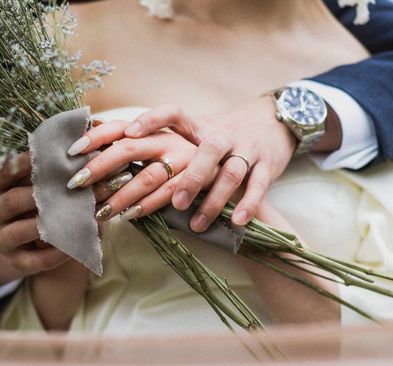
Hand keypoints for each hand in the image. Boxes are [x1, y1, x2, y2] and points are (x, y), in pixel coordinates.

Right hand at [0, 152, 70, 295]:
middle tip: (74, 184)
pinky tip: (77, 244)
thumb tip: (75, 145)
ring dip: (50, 223)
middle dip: (43, 192)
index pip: (2, 171)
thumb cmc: (30, 204)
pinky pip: (38, 259)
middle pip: (12, 201)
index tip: (50, 153)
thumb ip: (42, 169)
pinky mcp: (16, 263)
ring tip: (78, 214)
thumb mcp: (28, 184)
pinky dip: (58, 252)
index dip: (24, 162)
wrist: (22, 245)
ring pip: (21, 231)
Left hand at [66, 120, 204, 221]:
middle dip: (101, 166)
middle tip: (77, 184)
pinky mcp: (202, 176)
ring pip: (148, 176)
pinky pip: (172, 192)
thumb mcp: (164, 144)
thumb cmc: (190, 151)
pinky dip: (150, 205)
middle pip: (128, 148)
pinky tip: (132, 214)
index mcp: (155, 129)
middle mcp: (167, 139)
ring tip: (101, 211)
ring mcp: (185, 157)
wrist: (241, 141)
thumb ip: (135, 147)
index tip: (72, 150)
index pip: (119, 127)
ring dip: (122, 195)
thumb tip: (92, 147)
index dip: (95, 136)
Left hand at [123, 98, 296, 229]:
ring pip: (230, 173)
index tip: (128, 133)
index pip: (172, 114)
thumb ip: (164, 145)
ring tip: (196, 225)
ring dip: (213, 200)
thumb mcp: (194, 134)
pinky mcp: (267, 164)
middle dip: (188, 179)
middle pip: (202, 153)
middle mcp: (221, 136)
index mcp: (197, 127)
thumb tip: (118, 157)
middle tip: (166, 205)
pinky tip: (238, 221)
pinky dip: (248, 203)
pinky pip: (258, 185)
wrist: (273, 122)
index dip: (150, 120)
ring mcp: (245, 149)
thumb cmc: (221, 137)